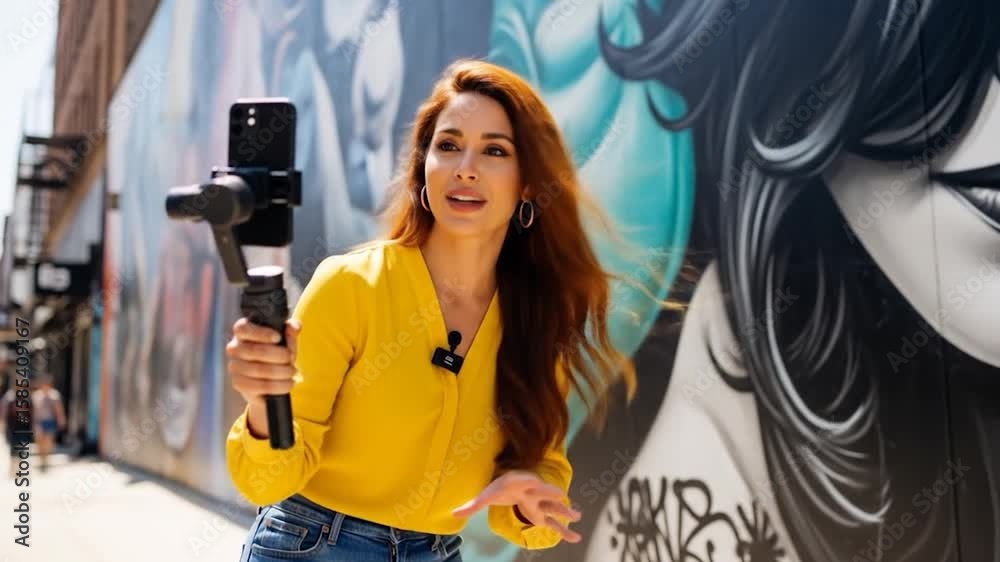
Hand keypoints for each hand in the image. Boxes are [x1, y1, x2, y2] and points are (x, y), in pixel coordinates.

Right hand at [225, 317, 300, 434]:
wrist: (271, 376)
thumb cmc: (277, 351)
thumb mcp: (286, 339)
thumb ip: (291, 329)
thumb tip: (294, 327)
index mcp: (243, 332)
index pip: (243, 328)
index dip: (260, 333)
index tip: (278, 337)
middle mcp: (234, 348)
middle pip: (254, 350)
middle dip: (279, 355)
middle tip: (291, 358)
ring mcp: (234, 367)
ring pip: (258, 369)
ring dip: (281, 372)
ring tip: (292, 372)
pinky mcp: (238, 384)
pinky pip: (258, 386)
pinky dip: (277, 386)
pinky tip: (287, 383)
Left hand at [451, 470, 581, 542]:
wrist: (512, 485)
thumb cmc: (499, 488)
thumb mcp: (485, 496)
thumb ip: (471, 504)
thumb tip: (452, 513)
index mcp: (518, 483)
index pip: (524, 480)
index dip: (529, 480)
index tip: (534, 480)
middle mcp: (532, 492)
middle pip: (542, 491)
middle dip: (550, 492)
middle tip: (561, 494)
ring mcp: (539, 503)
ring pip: (553, 507)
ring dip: (564, 512)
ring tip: (578, 516)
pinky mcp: (541, 514)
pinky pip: (553, 523)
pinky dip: (564, 530)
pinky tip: (576, 537)